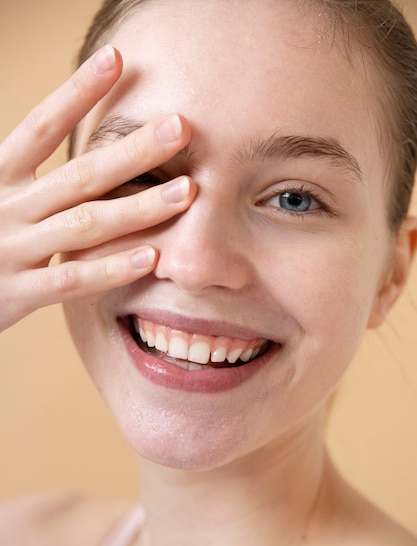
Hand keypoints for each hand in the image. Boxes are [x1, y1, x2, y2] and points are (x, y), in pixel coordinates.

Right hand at [0, 45, 195, 331]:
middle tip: (181, 127)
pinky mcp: (17, 293)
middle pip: (79, 175)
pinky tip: (152, 257)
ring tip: (186, 192)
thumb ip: (31, 177)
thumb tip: (79, 145)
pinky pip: (72, 280)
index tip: (116, 60)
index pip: (40, 125)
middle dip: (133, 151)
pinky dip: (111, 269)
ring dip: (138, 208)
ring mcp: (12, 250)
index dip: (76, 92)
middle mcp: (6, 207)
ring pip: (84, 225)